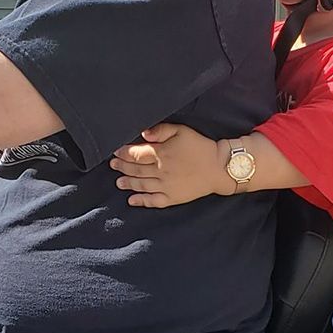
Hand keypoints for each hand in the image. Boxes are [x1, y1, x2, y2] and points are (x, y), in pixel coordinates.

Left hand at [110, 122, 227, 208]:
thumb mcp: (181, 131)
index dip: (123, 153)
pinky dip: (141, 201)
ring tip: (118, 182)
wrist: (219, 167)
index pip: (136, 154)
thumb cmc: (200, 147)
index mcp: (162, 154)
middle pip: (135, 170)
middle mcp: (161, 171)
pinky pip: (153, 201)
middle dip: (122, 167)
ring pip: (141, 185)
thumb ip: (160, 131)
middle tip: (113, 165)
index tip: (116, 151)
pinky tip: (132, 200)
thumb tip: (143, 133)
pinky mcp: (173, 197)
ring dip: (128, 183)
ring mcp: (166, 186)